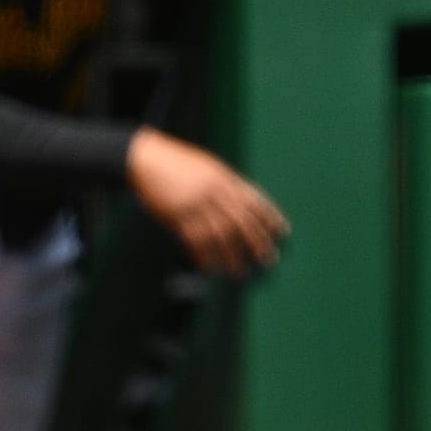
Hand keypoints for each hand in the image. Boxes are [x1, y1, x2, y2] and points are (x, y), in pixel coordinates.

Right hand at [125, 129, 288, 276]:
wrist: (148, 159)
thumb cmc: (178, 162)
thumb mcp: (208, 167)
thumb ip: (226, 183)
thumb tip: (243, 201)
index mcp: (224, 177)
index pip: (254, 199)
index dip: (270, 216)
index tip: (283, 231)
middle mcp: (213, 190)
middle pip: (240, 219)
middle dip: (256, 240)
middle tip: (268, 258)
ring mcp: (195, 203)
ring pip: (219, 234)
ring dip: (231, 255)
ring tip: (240, 271)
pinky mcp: (175, 215)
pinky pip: (193, 239)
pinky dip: (203, 254)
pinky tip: (210, 267)